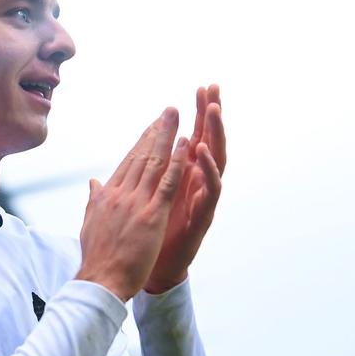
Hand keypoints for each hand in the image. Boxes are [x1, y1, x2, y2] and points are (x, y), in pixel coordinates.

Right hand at [76, 108, 192, 300]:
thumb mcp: (90, 223)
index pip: (127, 162)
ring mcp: (136, 203)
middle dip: (156, 131)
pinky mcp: (151, 215)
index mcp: (106, 196)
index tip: (153, 126)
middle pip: (141, 156)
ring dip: (168, 137)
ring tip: (178, 116)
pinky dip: (177, 162)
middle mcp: (120, 193)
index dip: (141, 142)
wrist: (100, 280)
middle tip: (169, 111)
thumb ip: (94, 200)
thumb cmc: (96, 257)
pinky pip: (167, 183)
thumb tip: (93, 182)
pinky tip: (186, 145)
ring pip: (154, 162)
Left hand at [144, 85, 225, 293]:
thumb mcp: (146, 196)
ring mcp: (203, 197)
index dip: (197, 114)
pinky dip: (207, 169)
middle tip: (213, 88)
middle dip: (211, 115)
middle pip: (208, 141)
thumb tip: (138, 154)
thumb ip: (146, 174)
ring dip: (214, 134)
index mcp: (182, 175)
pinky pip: (210, 189)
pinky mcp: (204, 214)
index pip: (193, 136)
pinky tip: (203, 151)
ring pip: (215, 160)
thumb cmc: (153, 232)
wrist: (157, 268)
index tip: (201, 87)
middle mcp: (197, 182)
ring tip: (213, 111)